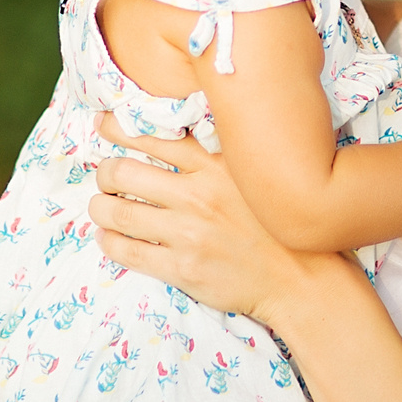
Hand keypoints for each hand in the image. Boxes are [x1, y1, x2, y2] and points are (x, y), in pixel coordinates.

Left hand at [90, 114, 339, 319]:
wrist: (302, 277)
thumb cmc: (276, 224)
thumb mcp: (252, 175)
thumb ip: (216, 154)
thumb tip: (176, 133)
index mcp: (215, 164)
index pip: (152, 137)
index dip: (118, 128)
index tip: (103, 124)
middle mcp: (197, 195)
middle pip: (122, 172)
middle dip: (105, 172)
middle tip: (106, 178)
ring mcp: (188, 233)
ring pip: (116, 211)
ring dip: (100, 207)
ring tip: (102, 207)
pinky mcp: (182, 268)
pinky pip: (127, 250)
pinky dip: (109, 241)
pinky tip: (109, 237)